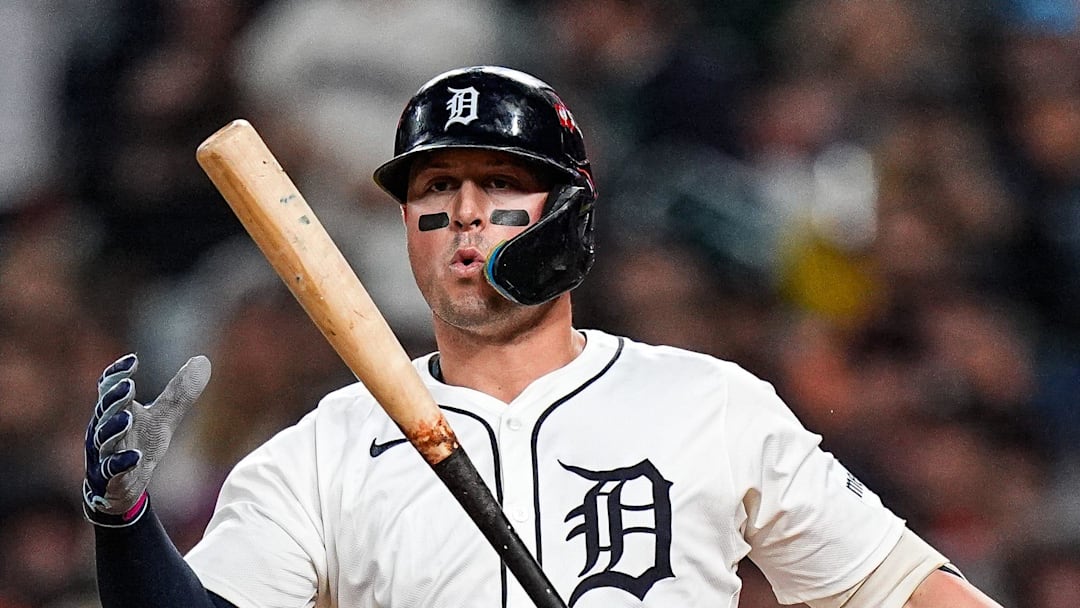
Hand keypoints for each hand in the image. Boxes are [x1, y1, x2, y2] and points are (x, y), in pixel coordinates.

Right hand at [82, 353, 210, 526]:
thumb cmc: (139, 444)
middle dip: (114, 398)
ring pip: (103, 438)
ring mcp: (103, 454)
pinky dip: (121, 462)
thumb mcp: (163, 418)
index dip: (117, 373)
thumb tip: (202, 360)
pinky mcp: (108, 478)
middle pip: (104, 410)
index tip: (132, 360)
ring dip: (114, 427)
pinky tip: (135, 456)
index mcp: (114, 411)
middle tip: (128, 385)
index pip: (109, 387)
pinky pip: (111, 469)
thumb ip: (179, 393)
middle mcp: (103, 429)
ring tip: (128, 416)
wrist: (123, 488)